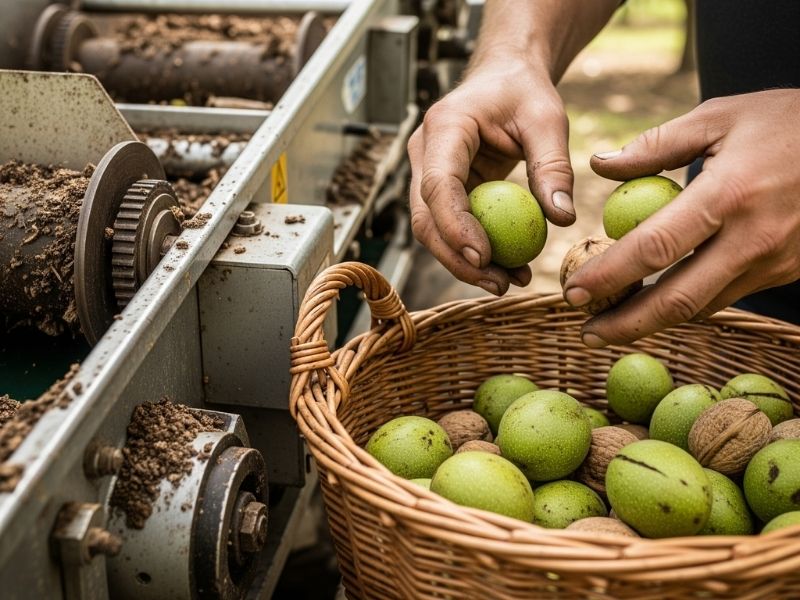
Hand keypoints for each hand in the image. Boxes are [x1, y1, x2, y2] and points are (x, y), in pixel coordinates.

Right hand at [408, 58, 575, 295]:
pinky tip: (506, 268)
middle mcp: (424, 152)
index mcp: (444, 127)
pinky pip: (449, 228)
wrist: (504, 79)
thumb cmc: (524, 92)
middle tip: (499, 283)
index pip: (438, 184)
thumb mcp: (547, 119)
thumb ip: (553, 166)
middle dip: (457, 258)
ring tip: (508, 282)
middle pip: (425, 218)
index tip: (484, 256)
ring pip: (432, 230)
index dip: (455, 225)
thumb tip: (562, 219)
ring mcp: (426, 173)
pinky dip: (473, 251)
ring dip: (465, 262)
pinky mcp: (440, 190)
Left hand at [563, 89, 799, 346]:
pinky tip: (659, 302)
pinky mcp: (786, 272)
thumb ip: (656, 145)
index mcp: (728, 195)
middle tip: (586, 334)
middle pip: (679, 300)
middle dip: (627, 325)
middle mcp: (753, 239)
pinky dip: (689, 304)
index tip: (573, 292)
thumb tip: (599, 165)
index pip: (654, 248)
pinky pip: (727, 296)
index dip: (609, 276)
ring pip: (704, 306)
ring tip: (612, 322)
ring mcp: (774, 262)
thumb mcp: (720, 116)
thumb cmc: (785, 121)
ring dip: (655, 321)